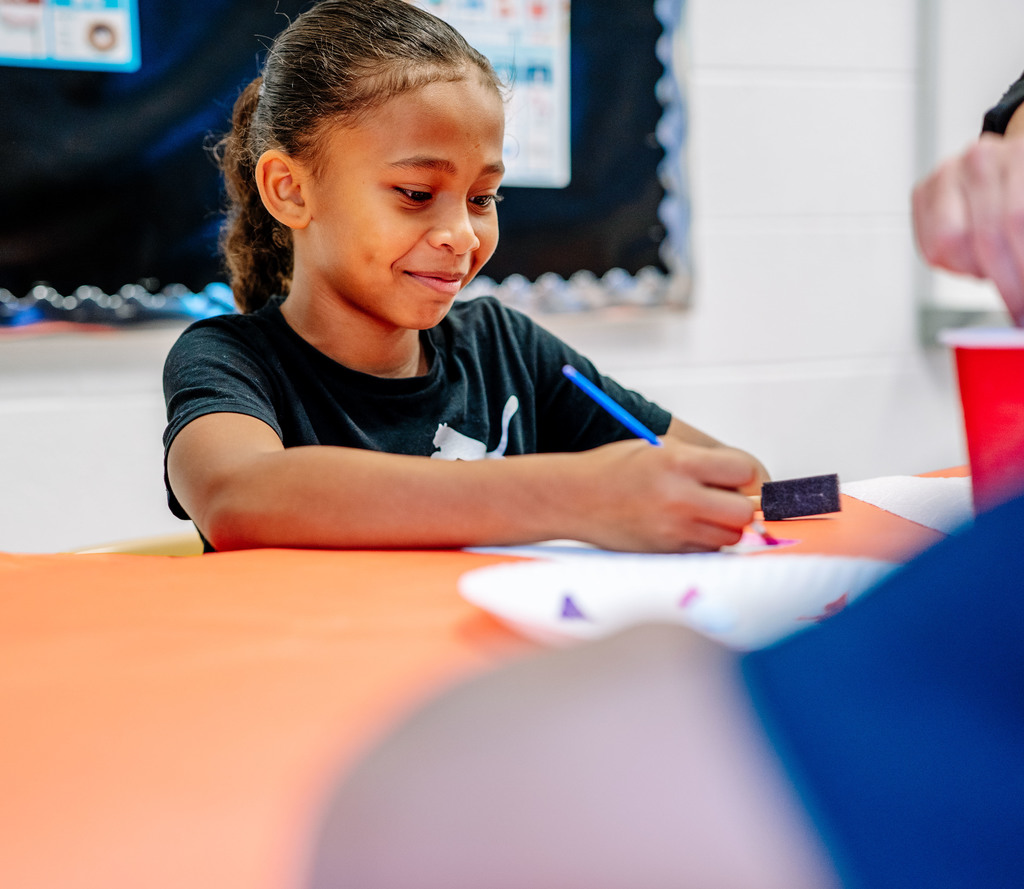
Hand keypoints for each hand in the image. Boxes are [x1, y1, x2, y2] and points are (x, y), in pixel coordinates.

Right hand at [571, 438, 757, 552]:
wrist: (575, 497)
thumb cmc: (616, 469)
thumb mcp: (661, 448)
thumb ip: (704, 463)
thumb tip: (748, 483)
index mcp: (679, 462)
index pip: (744, 471)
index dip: (743, 475)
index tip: (736, 478)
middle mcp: (679, 498)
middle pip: (743, 512)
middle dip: (739, 505)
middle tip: (723, 498)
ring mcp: (673, 530)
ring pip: (729, 537)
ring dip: (723, 526)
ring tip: (699, 512)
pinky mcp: (667, 551)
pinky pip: (706, 551)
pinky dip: (704, 541)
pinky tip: (682, 527)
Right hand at [912, 132, 1023, 324]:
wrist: (1011, 169)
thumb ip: (1023, 244)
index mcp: (1019, 155)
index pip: (1015, 221)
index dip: (1020, 271)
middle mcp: (979, 159)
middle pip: (983, 236)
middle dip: (1004, 281)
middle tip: (1015, 302)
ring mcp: (945, 174)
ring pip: (949, 242)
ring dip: (973, 269)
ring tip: (990, 270)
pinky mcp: (922, 192)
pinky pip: (928, 246)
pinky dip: (949, 265)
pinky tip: (970, 260)